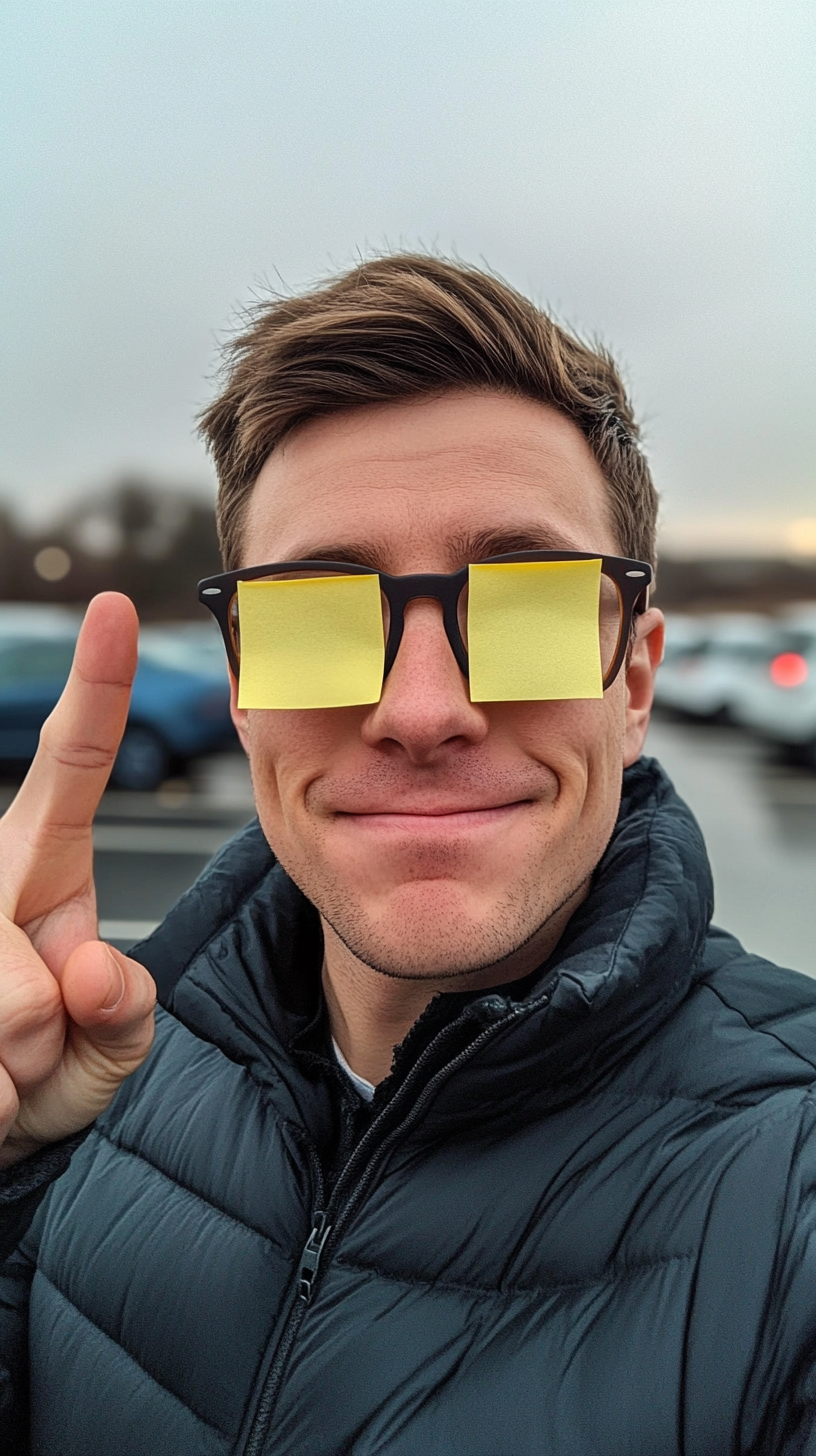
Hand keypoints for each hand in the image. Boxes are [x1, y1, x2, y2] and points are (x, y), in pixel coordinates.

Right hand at [0, 593, 155, 1169]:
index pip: (73, 769)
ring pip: (6, 1015)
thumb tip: (88, 971)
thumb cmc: (45, 1069)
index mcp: (39, 867)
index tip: (114, 610)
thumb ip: (123, 1013)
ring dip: (14, 1078)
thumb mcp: (107, 1047)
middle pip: (25, 962)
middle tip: (30, 1047)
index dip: (97, 689)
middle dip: (40, 1032)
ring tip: (0, 1071)